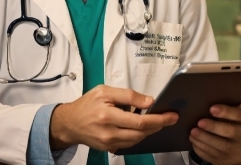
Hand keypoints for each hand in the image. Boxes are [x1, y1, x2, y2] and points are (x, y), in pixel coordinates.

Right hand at [50, 85, 177, 151]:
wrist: (70, 123)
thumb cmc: (87, 103)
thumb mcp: (104, 91)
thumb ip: (127, 95)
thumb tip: (148, 101)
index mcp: (107, 115)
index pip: (139, 120)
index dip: (158, 118)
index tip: (171, 114)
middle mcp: (109, 132)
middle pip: (141, 132)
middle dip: (159, 125)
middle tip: (171, 118)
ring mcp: (109, 143)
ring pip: (137, 139)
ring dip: (150, 131)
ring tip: (158, 121)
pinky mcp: (109, 149)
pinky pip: (130, 144)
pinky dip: (139, 135)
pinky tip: (142, 127)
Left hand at [189, 102, 240, 164]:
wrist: (240, 148)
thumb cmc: (234, 123)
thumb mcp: (237, 114)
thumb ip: (231, 106)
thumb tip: (211, 95)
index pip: (240, 114)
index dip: (226, 111)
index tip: (211, 109)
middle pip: (230, 131)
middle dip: (212, 126)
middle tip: (199, 122)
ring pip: (220, 146)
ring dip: (204, 138)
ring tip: (193, 132)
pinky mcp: (231, 162)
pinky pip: (214, 156)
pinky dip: (202, 148)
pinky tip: (194, 141)